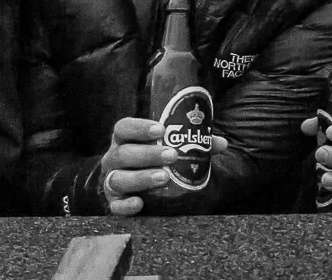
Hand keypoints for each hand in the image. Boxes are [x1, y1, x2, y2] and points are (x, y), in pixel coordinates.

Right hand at [94, 115, 231, 215]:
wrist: (137, 185)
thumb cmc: (156, 158)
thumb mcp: (170, 146)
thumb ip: (193, 143)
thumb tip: (220, 143)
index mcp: (125, 139)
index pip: (124, 128)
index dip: (140, 128)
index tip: (161, 130)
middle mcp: (114, 158)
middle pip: (123, 153)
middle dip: (147, 154)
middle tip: (171, 155)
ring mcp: (111, 180)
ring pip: (118, 178)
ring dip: (140, 178)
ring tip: (163, 178)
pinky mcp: (114, 202)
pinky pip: (115, 205)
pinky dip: (125, 205)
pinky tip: (140, 203)